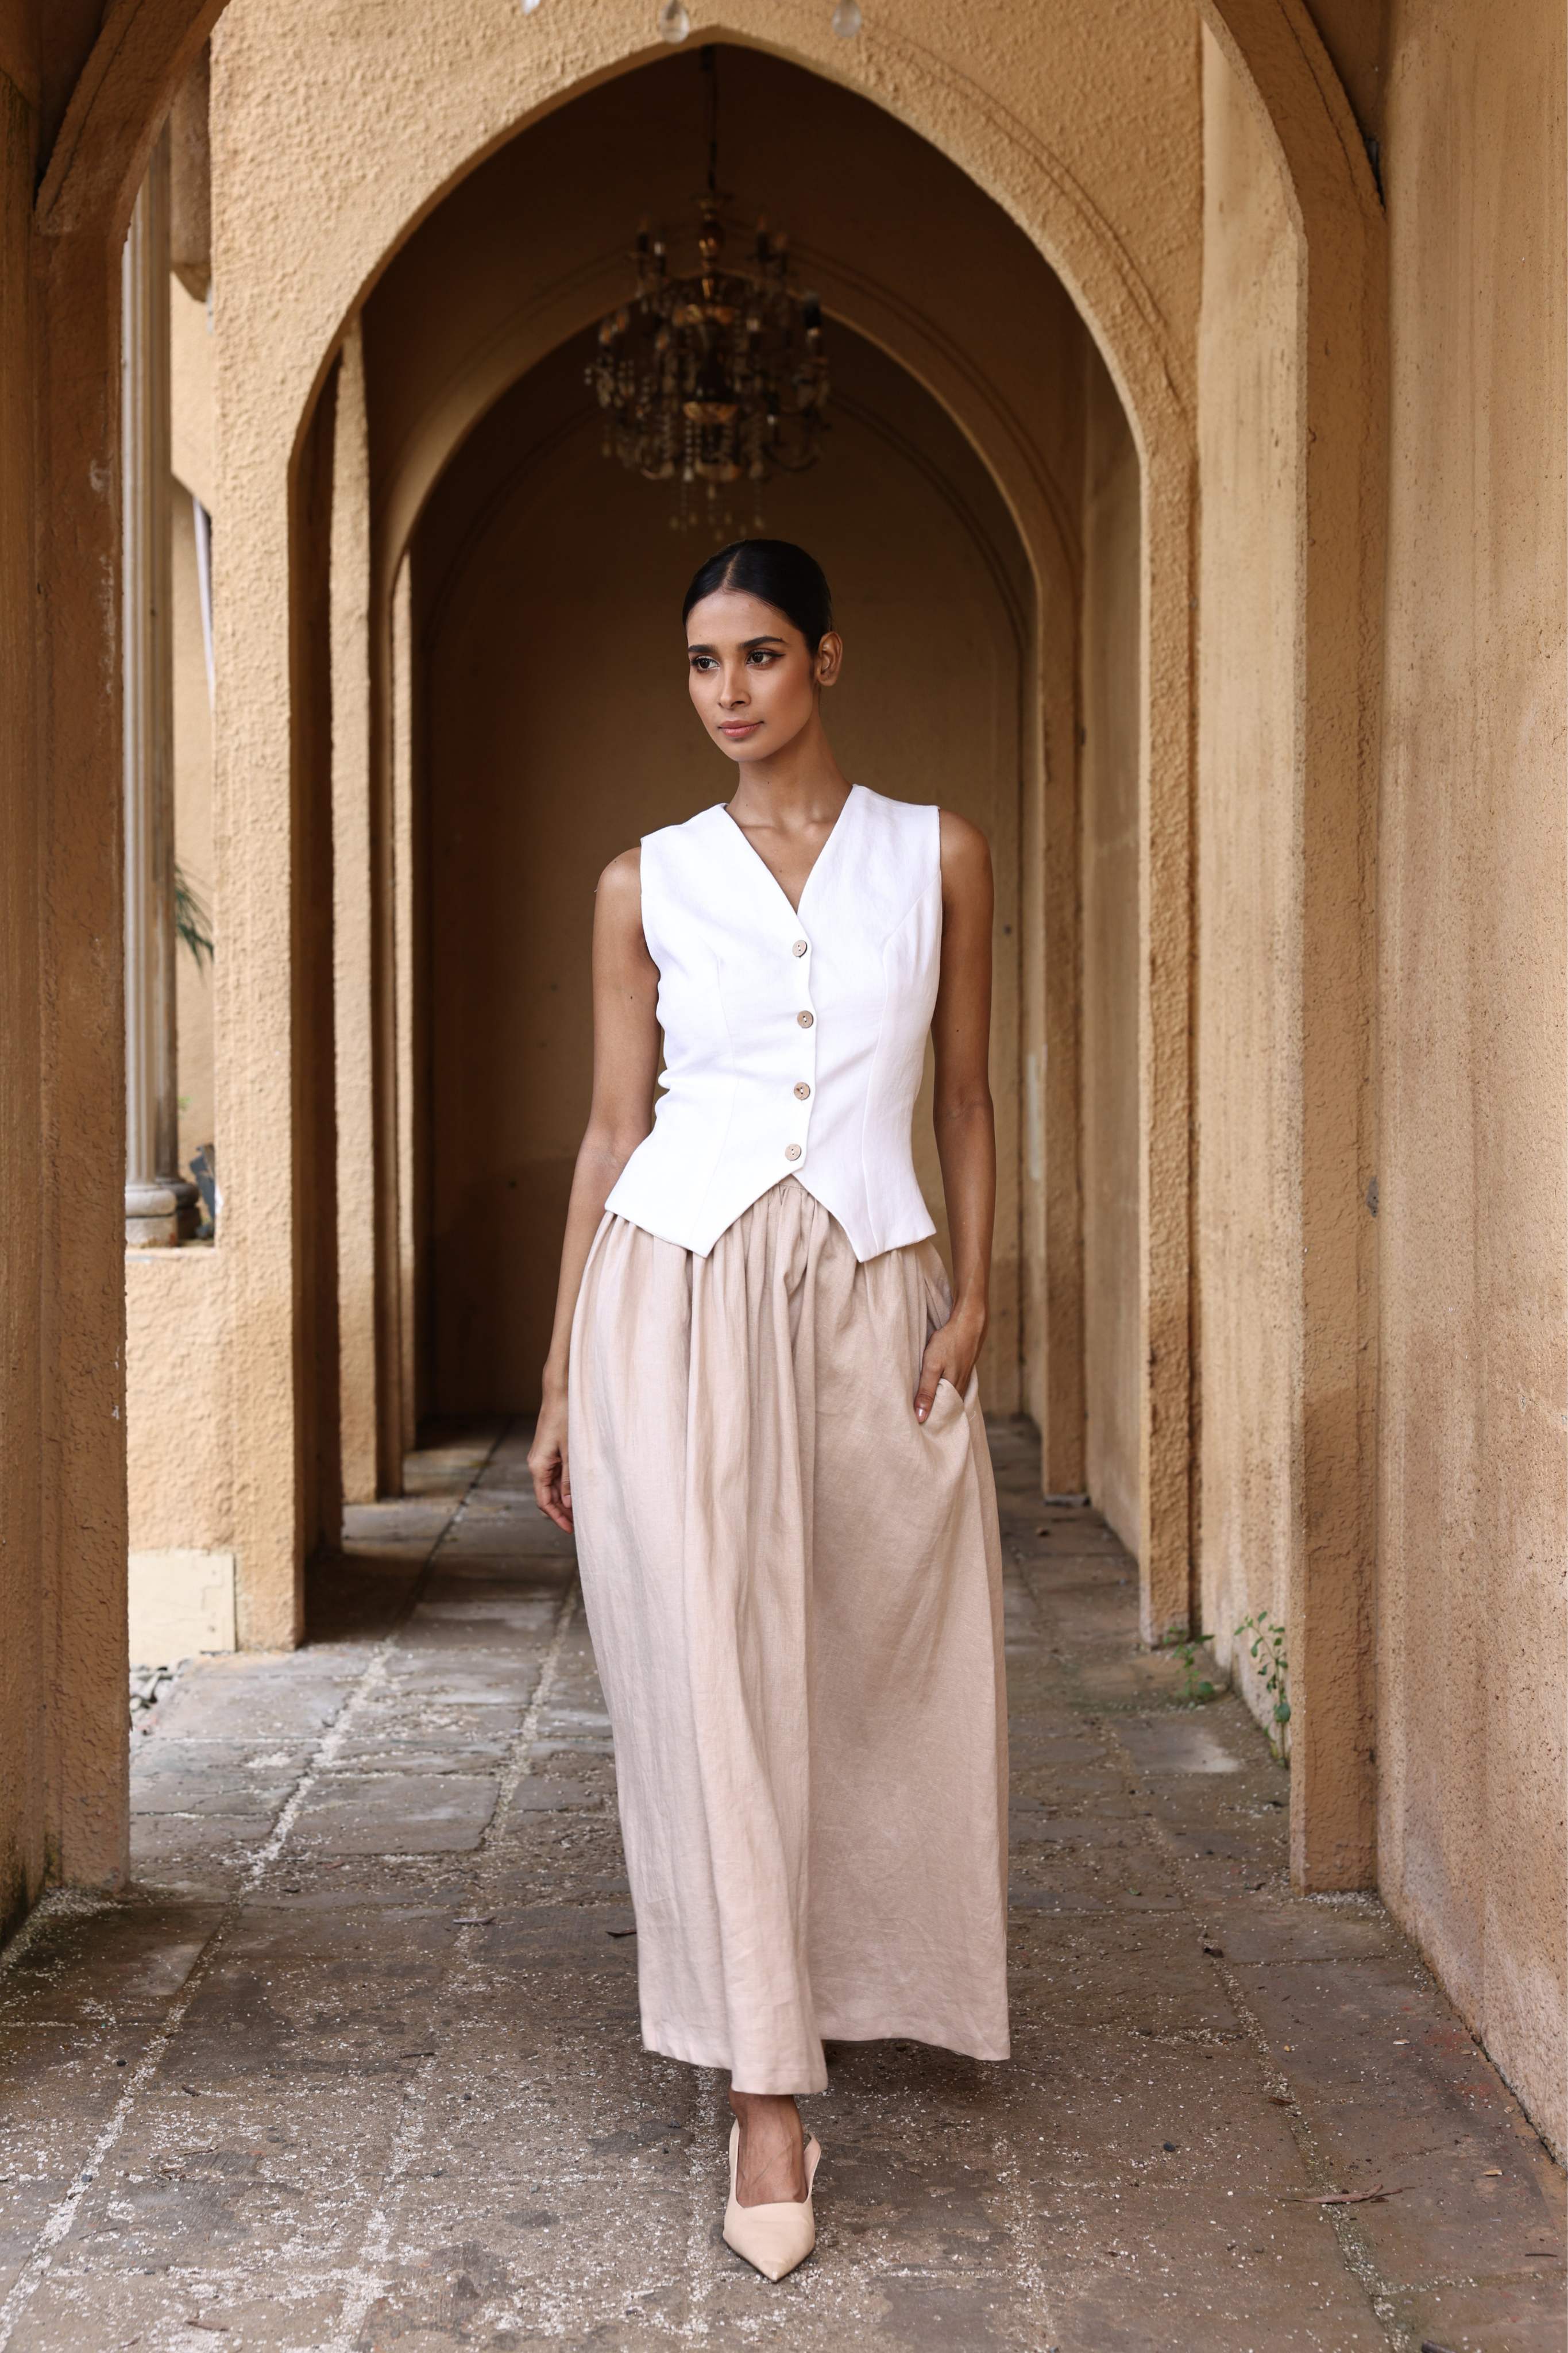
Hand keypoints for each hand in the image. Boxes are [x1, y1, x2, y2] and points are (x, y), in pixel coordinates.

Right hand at [528, 1387, 572, 1530]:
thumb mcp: (571, 1452)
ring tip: (580, 1511)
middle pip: (547, 1496)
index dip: (557, 1517)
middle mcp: (536, 1465)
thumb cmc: (566, 1419)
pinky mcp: (548, 1452)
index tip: (569, 1529)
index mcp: (538, 1467)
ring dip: (563, 1500)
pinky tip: (576, 1491)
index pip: (544, 1501)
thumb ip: (569, 1479)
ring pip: (551, 1487)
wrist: (559, 1395)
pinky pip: (554, 1475)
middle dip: (561, 1512)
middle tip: (578, 1524)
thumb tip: (569, 1503)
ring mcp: (541, 1459)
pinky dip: (564, 1486)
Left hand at [914, 1309, 984, 1422]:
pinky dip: (947, 1394)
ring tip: (930, 1414)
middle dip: (937, 1416)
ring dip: (942, 1405)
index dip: (932, 1423)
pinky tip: (942, 1394)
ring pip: (952, 1398)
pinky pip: (956, 1387)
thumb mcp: (932, 1366)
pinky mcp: (964, 1368)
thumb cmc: (949, 1343)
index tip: (920, 1432)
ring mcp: (964, 1377)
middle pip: (948, 1408)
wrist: (968, 1322)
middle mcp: (961, 1387)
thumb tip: (920, 1417)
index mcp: (953, 1390)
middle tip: (923, 1427)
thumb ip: (926, 1392)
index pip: (942, 1416)